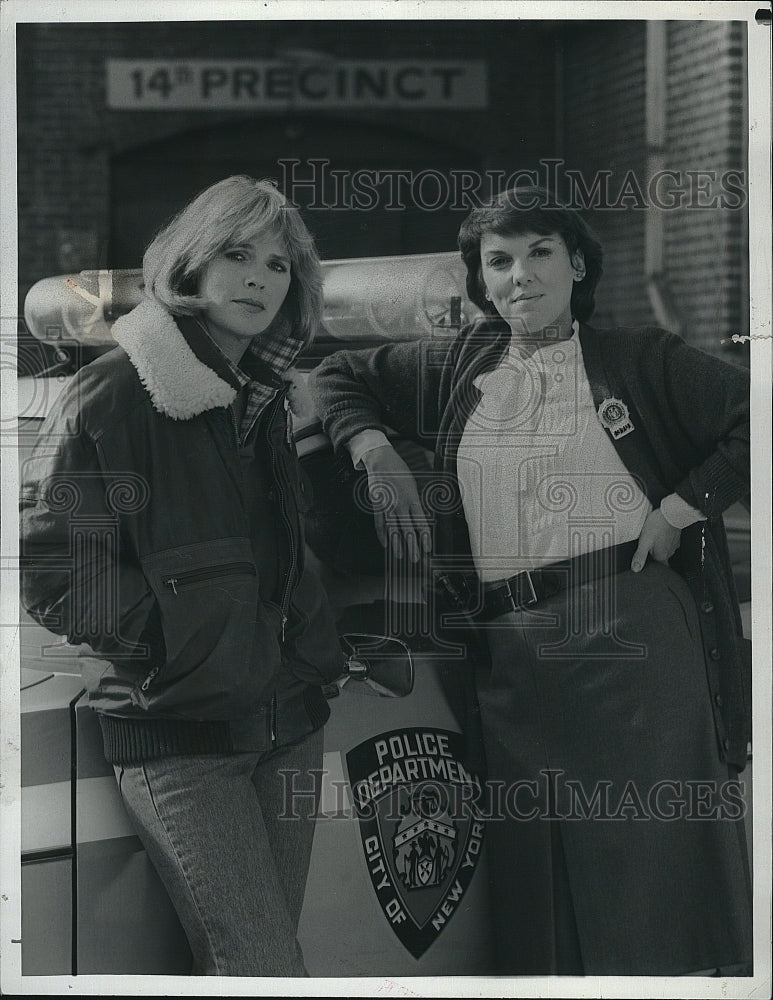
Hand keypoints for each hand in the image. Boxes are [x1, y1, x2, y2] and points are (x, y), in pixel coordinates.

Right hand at [361, 445, 431, 562]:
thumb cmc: (400, 472)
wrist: (381, 461)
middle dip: (412, 547)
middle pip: (407, 530)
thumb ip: (416, 503)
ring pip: (393, 530)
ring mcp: (388, 507)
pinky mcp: (377, 506)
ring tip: (400, 556)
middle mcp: (401, 505)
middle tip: (416, 559)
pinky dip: (382, 535)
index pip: (421, 523)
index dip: (425, 537)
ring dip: (397, 545)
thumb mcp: (413, 486)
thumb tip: (420, 518)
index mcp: (413, 499)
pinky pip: (379, 524)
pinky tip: (385, 544)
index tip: (428, 548)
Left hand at [631, 508, 680, 571]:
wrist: (671, 513)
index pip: (657, 568)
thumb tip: (635, 569)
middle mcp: (669, 552)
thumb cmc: (657, 525)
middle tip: (647, 548)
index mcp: (661, 556)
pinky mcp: (676, 537)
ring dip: (658, 546)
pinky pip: (669, 541)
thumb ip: (640, 556)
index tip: (646, 564)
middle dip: (653, 555)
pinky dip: (664, 539)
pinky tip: (659, 534)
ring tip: (652, 539)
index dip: (651, 567)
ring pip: (664, 550)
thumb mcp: (644, 541)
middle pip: (660, 558)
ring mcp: (673, 544)